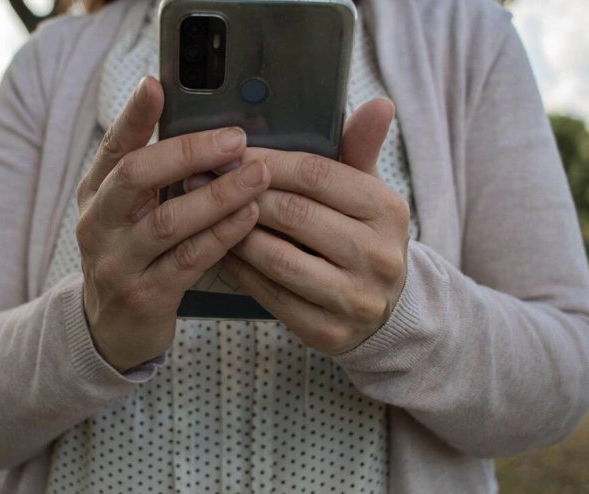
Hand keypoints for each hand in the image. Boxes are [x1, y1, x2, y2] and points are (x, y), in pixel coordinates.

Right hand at [76, 76, 270, 372]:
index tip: (157, 84)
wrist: (112, 329)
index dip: (135, 115)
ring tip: (256, 175)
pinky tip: (249, 217)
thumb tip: (203, 130)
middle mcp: (98, 224)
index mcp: (95, 194)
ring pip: (168, 220)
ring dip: (217, 195)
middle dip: (189, 152)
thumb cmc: (132, 257)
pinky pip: (188, 260)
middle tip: (235, 138)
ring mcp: (117, 262)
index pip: (114, 146)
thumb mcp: (127, 214)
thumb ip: (152, 177)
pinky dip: (222, 236)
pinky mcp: (144, 295)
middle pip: (137, 175)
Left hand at [216, 99, 409, 354]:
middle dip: (241, 194)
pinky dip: (240, 270)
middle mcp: (378, 256)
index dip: (267, 161)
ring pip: (277, 258)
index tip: (229, 153)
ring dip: (233, 233)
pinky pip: (270, 295)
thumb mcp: (366, 191)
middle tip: (201, 180)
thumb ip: (359, 148)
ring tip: (203, 214)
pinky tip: (218, 250)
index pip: (318, 175)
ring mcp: (354, 298)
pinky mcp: (328, 331)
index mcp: (387, 210)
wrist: (382, 308)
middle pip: (294, 214)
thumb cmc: (359, 234)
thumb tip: (377, 103)